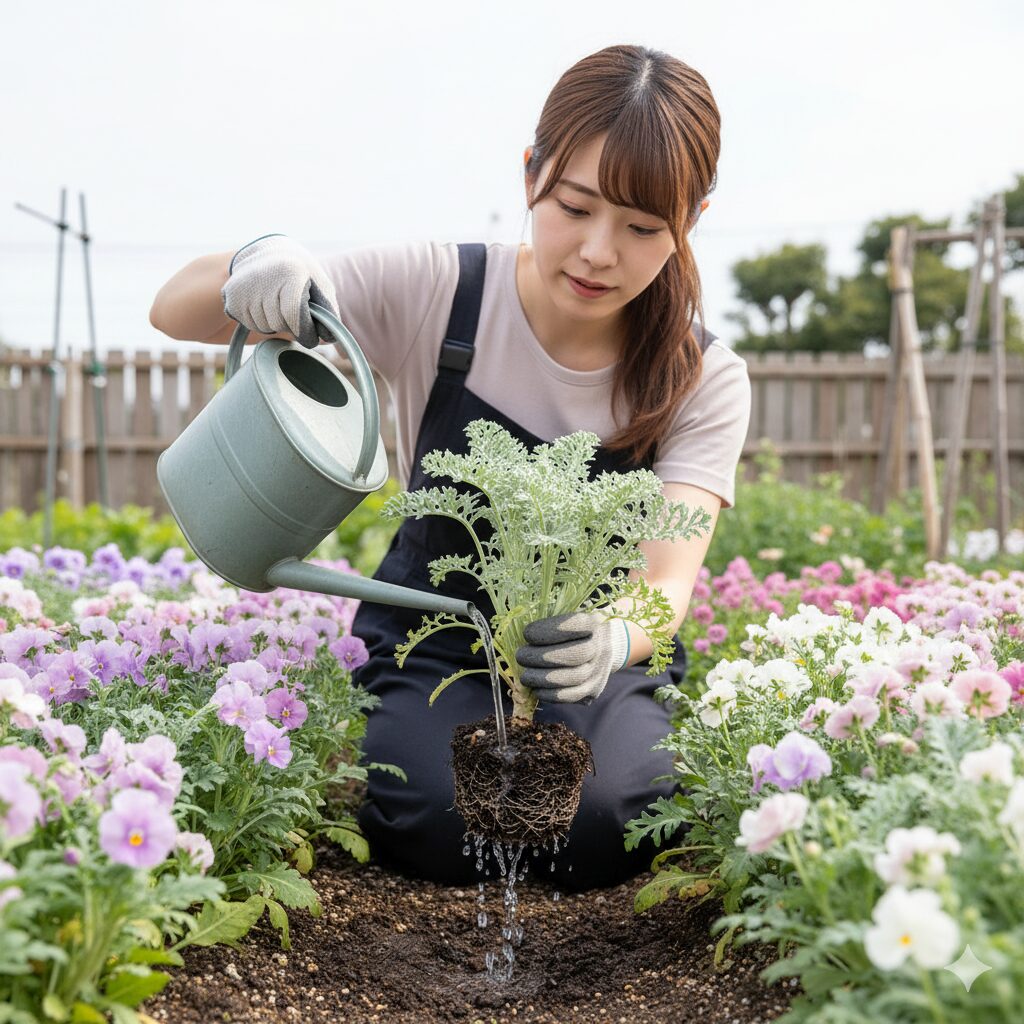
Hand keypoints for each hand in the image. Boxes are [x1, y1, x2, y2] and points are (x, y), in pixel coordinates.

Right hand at [221, 234, 339, 348]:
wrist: (265, 255)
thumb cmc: (300, 275)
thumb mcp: (320, 286)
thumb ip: (327, 312)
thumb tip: (328, 337)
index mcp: (291, 272)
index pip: (294, 315)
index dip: (305, 331)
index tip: (310, 337)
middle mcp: (265, 276)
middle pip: (279, 323)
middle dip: (289, 325)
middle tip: (290, 310)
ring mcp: (245, 286)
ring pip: (263, 326)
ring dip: (273, 324)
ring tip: (275, 303)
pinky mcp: (231, 296)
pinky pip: (248, 323)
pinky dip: (258, 321)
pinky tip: (261, 304)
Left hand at [514, 611, 629, 704]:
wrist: (605, 645)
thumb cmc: (575, 628)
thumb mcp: (568, 615)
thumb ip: (549, 618)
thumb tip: (518, 629)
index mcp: (595, 622)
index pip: (577, 624)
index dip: (550, 629)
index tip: (527, 633)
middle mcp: (602, 646)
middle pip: (577, 654)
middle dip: (543, 657)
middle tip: (521, 656)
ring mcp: (600, 670)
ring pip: (575, 678)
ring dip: (544, 679)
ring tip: (525, 676)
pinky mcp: (594, 689)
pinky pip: (574, 696)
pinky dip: (552, 695)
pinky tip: (537, 690)